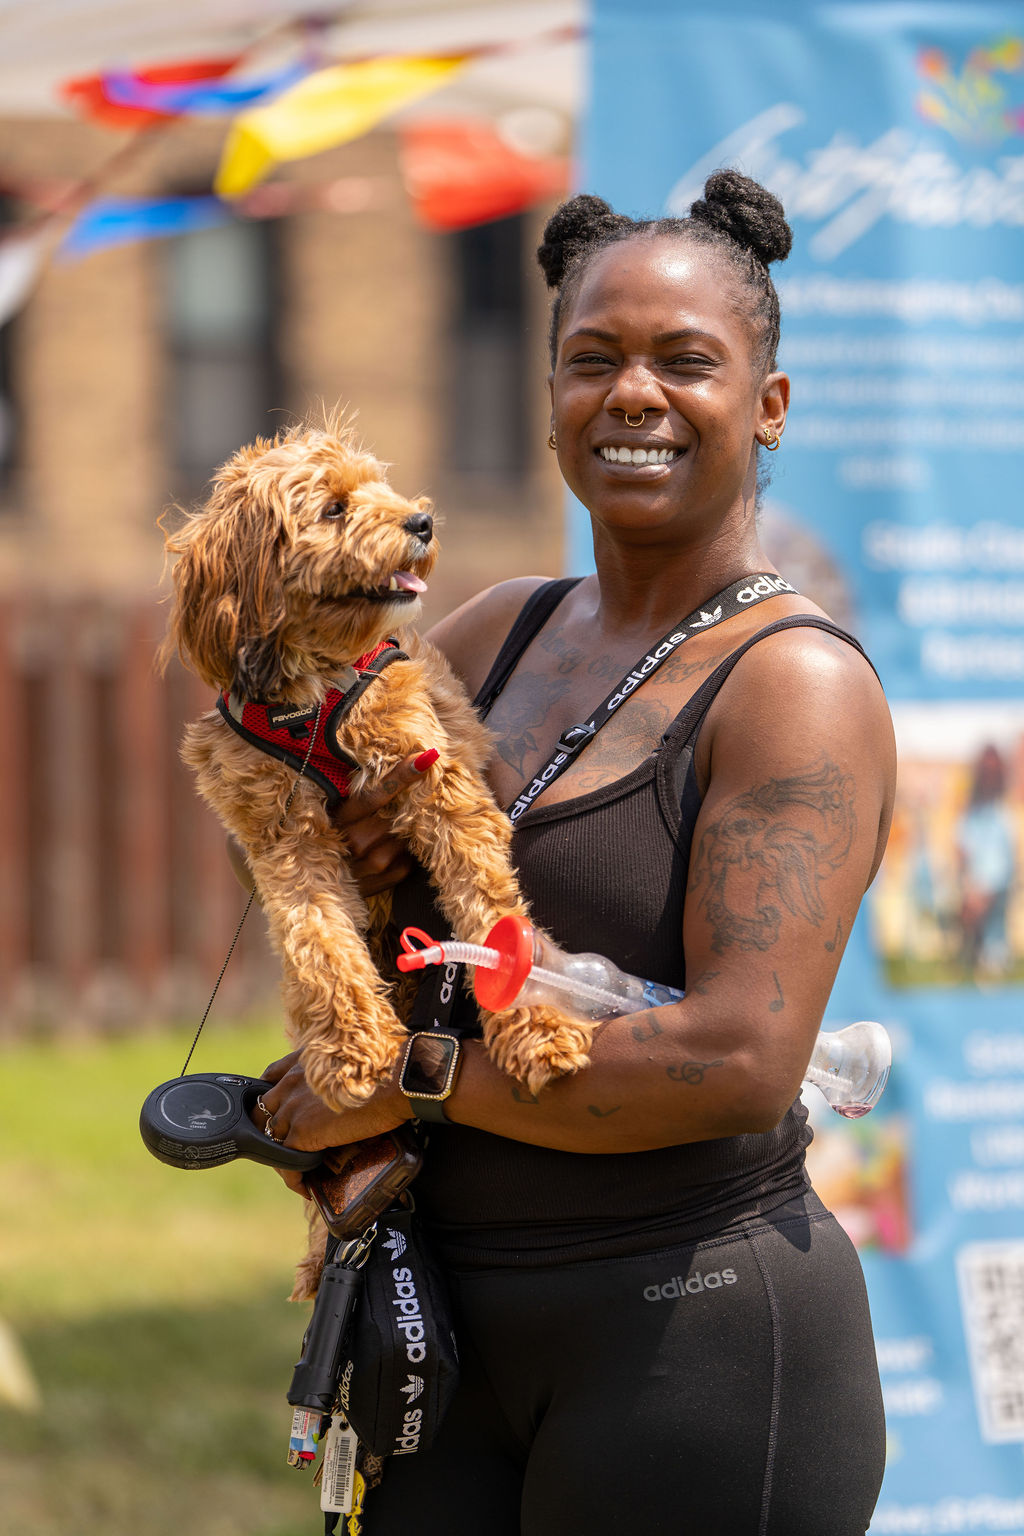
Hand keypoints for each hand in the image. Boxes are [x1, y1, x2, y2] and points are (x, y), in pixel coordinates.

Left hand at [256, 1051, 412, 1195]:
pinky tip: (306, 1187)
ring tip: (299, 1172)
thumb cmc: (386, 1071)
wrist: (395, 1082)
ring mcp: (293, 1108)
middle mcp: (291, 1082)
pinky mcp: (302, 1132)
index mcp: (302, 1061)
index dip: (273, 1097)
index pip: (271, 1078)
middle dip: (272, 1131)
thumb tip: (346, 1089)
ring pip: (271, 1140)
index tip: (281, 1111)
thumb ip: (336, 1070)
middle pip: (262, 1112)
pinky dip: (294, 1178)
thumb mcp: (352, 1060)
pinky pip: (287, 1162)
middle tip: (291, 1147)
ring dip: (282, 1158)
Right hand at [332, 749, 438, 896]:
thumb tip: (404, 767)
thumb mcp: (337, 814)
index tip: (427, 759)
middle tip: (413, 805)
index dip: (401, 776)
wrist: (314, 886)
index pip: (373, 795)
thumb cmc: (329, 842)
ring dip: (404, 837)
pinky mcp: (379, 883)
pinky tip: (390, 857)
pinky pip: (405, 865)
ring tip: (392, 836)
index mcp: (339, 818)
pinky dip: (403, 859)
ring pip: (404, 841)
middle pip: (396, 818)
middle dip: (406, 812)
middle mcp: (352, 841)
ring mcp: (367, 865)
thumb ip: (362, 796)